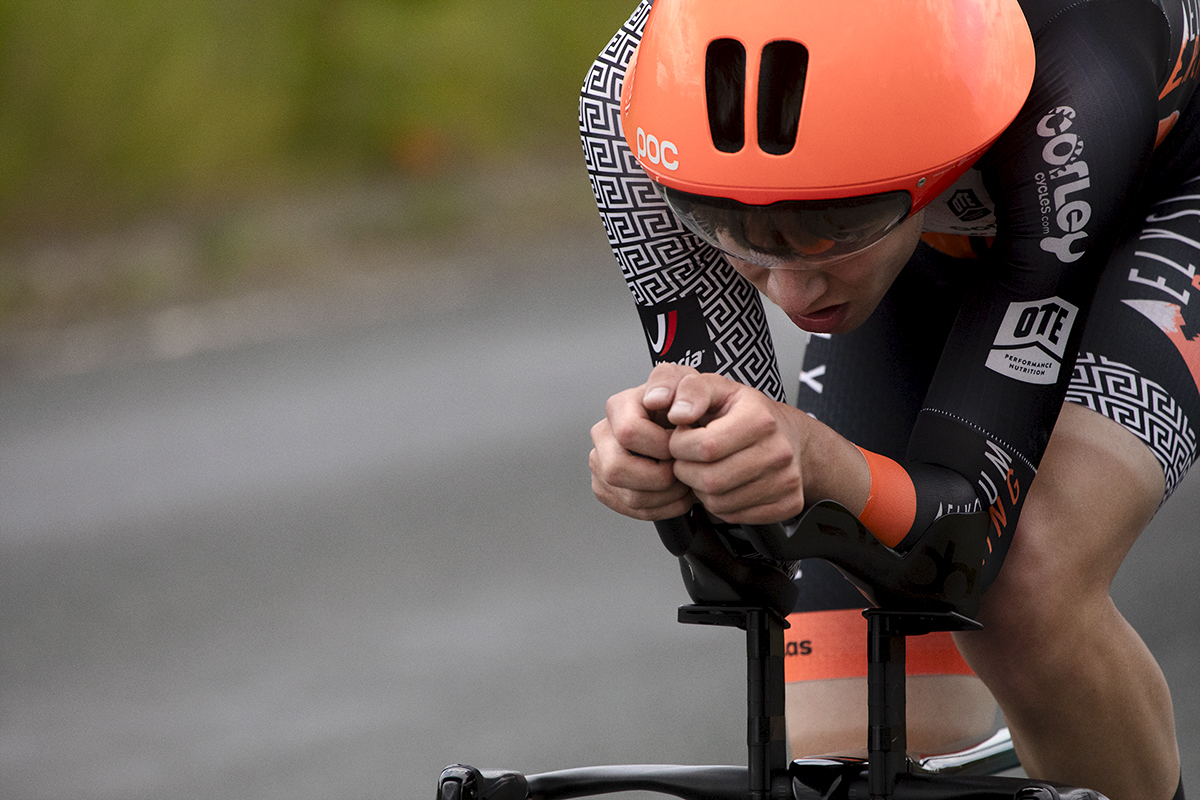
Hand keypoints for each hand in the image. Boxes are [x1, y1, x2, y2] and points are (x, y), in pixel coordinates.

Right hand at [589, 364, 696, 520]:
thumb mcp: (696, 387)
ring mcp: (601, 462)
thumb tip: (658, 400)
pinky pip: (631, 510)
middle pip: (617, 470)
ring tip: (683, 482)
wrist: (692, 431)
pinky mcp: (606, 487)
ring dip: (665, 495)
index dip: (660, 446)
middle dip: (659, 477)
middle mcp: (604, 434)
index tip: (679, 444)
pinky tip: (674, 494)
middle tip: (680, 469)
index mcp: (620, 406)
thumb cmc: (689, 411)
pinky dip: (661, 508)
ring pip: (627, 496)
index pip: (629, 433)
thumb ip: (684, 386)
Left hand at [662, 370, 809, 524]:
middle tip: (689, 459)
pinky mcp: (787, 504)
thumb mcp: (718, 387)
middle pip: (711, 480)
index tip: (681, 438)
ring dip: (701, 490)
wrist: (790, 435)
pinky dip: (721, 505)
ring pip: (720, 503)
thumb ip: (692, 391)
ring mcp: (786, 481)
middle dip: (687, 471)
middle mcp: (778, 451)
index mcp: (760, 419)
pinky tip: (724, 485)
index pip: (705, 447)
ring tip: (706, 469)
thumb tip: (677, 413)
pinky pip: (736, 516)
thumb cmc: (747, 412)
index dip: (680, 446)